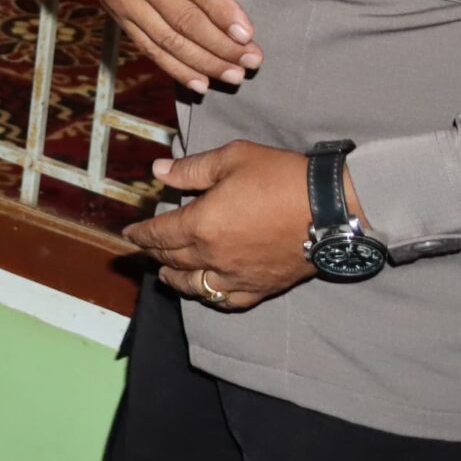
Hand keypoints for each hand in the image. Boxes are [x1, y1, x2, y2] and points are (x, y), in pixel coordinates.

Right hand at [50, 0, 275, 93]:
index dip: (220, 10)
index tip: (248, 33)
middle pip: (180, 16)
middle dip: (219, 45)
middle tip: (253, 60)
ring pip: (164, 37)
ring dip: (202, 62)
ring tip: (235, 75)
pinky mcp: (113, 10)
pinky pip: (146, 44)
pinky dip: (173, 67)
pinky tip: (200, 81)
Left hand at [124, 140, 344, 311]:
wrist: (331, 209)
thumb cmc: (280, 177)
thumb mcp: (232, 159)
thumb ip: (192, 168)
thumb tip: (158, 171)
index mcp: (201, 224)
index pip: (159, 234)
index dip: (141, 234)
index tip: (129, 233)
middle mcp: (213, 256)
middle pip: (173, 260)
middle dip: (155, 253)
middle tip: (146, 249)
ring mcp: (237, 276)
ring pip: (195, 286)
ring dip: (175, 279)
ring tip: (165, 275)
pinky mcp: (261, 288)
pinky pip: (227, 301)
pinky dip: (210, 297)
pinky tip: (206, 292)